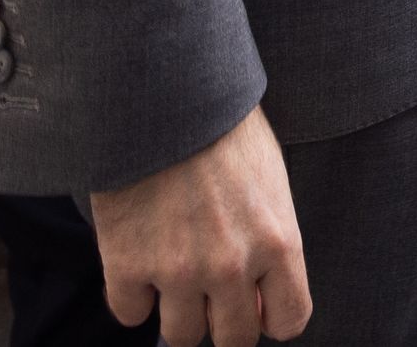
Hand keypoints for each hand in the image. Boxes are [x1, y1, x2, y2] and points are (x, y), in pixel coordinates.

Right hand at [89, 105, 309, 345]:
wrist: (163, 93)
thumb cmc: (223, 127)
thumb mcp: (270, 179)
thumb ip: (271, 238)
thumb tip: (265, 288)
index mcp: (279, 241)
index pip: (289, 321)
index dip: (270, 316)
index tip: (255, 302)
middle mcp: (232, 266)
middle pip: (233, 340)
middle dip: (223, 321)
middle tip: (209, 291)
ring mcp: (177, 270)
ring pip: (181, 336)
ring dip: (177, 311)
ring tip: (172, 272)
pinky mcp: (126, 265)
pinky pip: (130, 314)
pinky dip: (132, 295)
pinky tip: (137, 260)